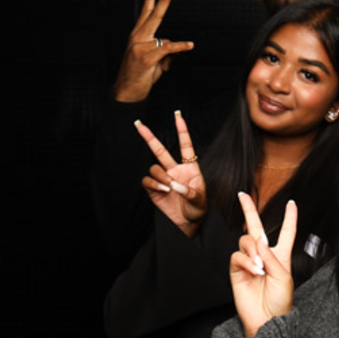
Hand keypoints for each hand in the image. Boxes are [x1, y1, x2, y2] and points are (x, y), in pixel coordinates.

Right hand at [112, 0, 194, 102]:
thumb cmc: (139, 75)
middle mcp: (137, 38)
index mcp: (137, 35)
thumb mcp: (154, 61)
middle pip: (154, 15)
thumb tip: (178, 46)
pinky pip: (169, 48)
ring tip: (158, 66)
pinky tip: (189, 45)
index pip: (145, 12)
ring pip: (166, 40)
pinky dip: (181, 47)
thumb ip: (166, 51)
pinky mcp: (146, 57)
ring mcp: (140, 46)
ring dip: (169, 54)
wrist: (127, 92)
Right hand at [136, 110, 207, 235]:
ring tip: (169, 188)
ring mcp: (163, 178)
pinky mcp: (154, 189)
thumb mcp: (200, 200)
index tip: (177, 115)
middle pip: (159, 150)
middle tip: (138, 124)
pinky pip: (148, 181)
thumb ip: (190, 192)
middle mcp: (174, 169)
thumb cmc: (198, 208)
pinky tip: (163, 190)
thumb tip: (175, 184)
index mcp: (189, 167)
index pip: (185, 145)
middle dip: (148, 137)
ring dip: (161, 177)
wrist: (188, 222)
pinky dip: (155, 184)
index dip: (182, 130)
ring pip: (154, 168)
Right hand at [229, 193, 297, 336]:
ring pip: (245, 241)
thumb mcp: (284, 276)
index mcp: (280, 255)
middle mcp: (263, 255)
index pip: (286, 232)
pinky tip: (254, 271)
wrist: (266, 320)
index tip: (292, 203)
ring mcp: (249, 262)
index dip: (289, 218)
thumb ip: (271, 256)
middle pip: (255, 227)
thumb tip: (258, 238)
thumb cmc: (280, 301)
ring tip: (260, 267)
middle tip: (242, 195)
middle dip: (249, 210)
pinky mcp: (236, 270)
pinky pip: (237, 256)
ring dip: (252, 250)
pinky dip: (246, 261)